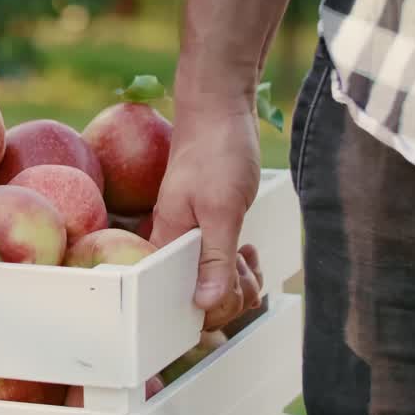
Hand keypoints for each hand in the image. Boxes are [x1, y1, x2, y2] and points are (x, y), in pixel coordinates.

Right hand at [151, 104, 261, 330]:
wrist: (220, 108)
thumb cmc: (215, 151)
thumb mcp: (220, 209)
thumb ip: (213, 258)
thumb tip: (205, 303)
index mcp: (165, 242)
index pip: (177, 299)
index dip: (209, 306)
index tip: (234, 290)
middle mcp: (174, 243)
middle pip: (197, 295)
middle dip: (229, 293)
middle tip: (245, 271)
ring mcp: (191, 234)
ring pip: (212, 280)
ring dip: (238, 280)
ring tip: (249, 259)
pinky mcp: (207, 225)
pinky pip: (220, 261)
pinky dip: (239, 264)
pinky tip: (248, 252)